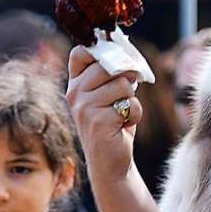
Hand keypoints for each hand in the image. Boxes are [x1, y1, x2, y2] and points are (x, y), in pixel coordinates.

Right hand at [65, 46, 141, 181]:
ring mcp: (84, 107)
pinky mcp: (98, 120)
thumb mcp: (111, 93)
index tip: (116, 60)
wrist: (111, 162)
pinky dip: (135, 113)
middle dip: (127, 76)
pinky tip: (124, 125)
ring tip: (122, 113)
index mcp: (75, 83)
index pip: (82, 51)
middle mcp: (75, 93)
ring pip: (122, 83)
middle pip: (109, 63)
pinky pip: (130, 103)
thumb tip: (128, 52)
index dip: (102, 49)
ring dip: (131, 99)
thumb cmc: (114, 123)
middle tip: (125, 94)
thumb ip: (115, 73)